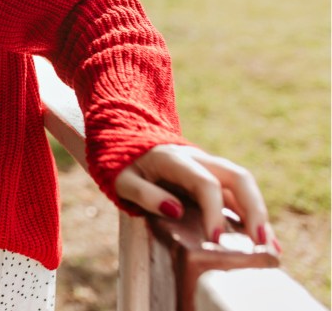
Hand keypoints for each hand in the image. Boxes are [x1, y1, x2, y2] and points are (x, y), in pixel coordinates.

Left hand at [114, 144, 281, 253]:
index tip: (215, 239)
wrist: (128, 144)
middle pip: (238, 178)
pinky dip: (254, 215)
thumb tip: (175, 210)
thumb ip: (145, 193)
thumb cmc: (124, 166)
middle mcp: (200, 160)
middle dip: (253, 209)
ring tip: (269, 246)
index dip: (214, 210)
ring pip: (244, 186)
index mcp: (176, 159)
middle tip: (259, 242)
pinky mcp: (215, 179)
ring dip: (259, 214)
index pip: (205, 183)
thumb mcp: (122, 180)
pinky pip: (239, 195)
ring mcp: (210, 168)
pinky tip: (266, 240)